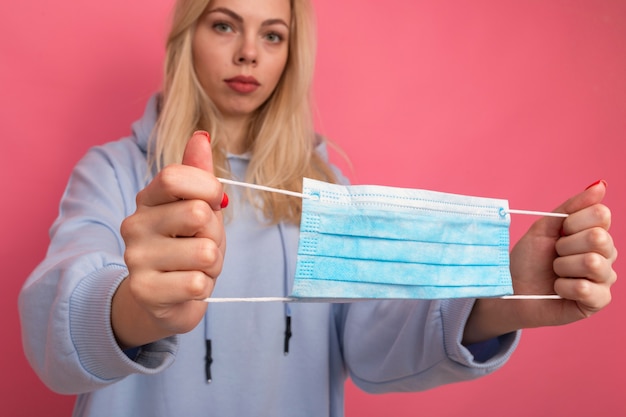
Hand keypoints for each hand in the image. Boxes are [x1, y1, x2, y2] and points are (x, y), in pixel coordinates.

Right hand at [112, 131, 226, 348]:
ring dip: (213, 264)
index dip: (208, 188)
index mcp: (148, 199)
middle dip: (215, 234)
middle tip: (203, 245)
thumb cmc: (186, 247)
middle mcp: (134, 225)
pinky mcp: (144, 291)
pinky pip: (198, 283)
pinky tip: (187, 287)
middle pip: (198, 214)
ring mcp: (135, 258)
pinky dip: (203, 288)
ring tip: (195, 268)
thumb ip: (198, 174)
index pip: (175, 176)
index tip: (217, 203)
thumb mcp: (198, 208)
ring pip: (205, 253)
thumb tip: (201, 135)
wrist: (164, 299)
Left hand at [464, 180, 616, 343]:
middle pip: (598, 238)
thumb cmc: (528, 260)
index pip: (601, 214)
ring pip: (592, 263)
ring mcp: (605, 278)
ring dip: (562, 267)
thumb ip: (572, 206)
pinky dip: (563, 287)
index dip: (572, 222)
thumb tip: (600, 184)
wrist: (511, 289)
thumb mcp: (544, 228)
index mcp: (596, 232)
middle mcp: (606, 254)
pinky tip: (558, 289)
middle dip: (565, 246)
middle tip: (554, 255)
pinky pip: (585, 288)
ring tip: (555, 273)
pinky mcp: (598, 301)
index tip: (558, 233)